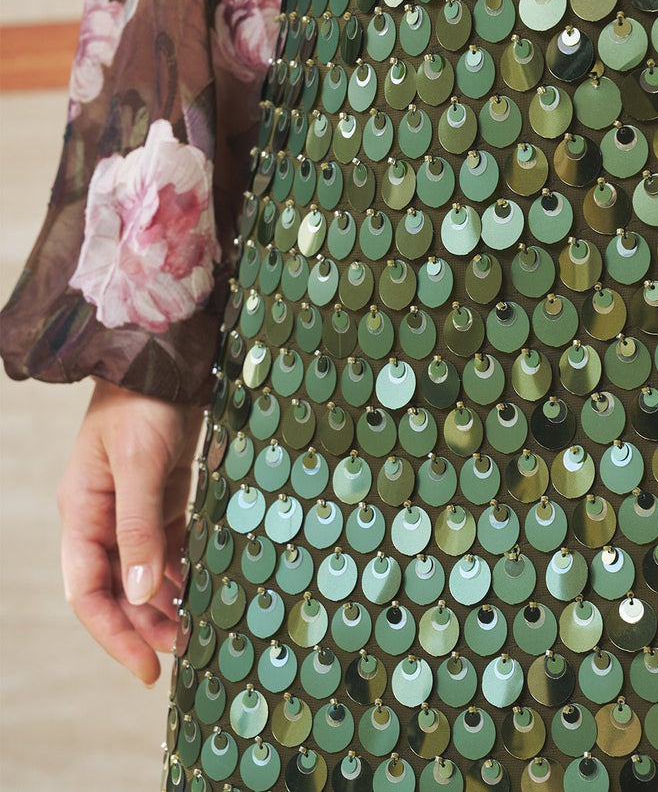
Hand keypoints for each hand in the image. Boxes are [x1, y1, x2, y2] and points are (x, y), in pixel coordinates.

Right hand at [58, 377, 203, 684]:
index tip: (146, 667)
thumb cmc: (141, 405)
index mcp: (83, 514)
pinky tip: (203, 587)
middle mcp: (103, 517)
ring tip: (198, 628)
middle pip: (117, 589)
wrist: (165, 360)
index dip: (113, 634)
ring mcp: (133, 507)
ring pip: (145, 572)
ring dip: (166, 602)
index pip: (87, 592)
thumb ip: (138, 528)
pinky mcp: (163, 496)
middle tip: (185, 651)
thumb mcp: (138, 465)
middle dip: (146, 624)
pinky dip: (183, 570)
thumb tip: (138, 592)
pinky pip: (169, 547)